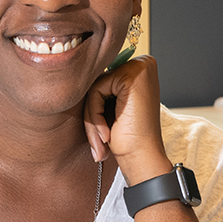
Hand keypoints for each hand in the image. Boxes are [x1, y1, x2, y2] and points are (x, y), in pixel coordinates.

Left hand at [83, 53, 169, 181]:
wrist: (142, 158)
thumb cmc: (128, 137)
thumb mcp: (113, 106)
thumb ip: (104, 87)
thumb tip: (78, 72)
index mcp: (142, 68)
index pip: (103, 78)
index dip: (97, 106)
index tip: (104, 133)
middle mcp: (143, 63)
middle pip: (97, 81)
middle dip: (93, 113)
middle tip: (100, 141)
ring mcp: (139, 68)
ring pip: (94, 87)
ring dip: (92, 118)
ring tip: (102, 140)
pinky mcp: (131, 77)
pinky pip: (95, 91)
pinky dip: (94, 116)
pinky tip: (107, 134)